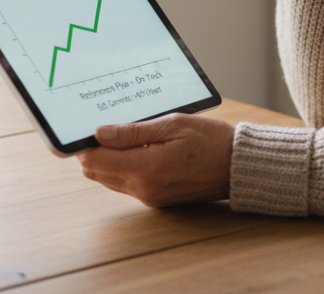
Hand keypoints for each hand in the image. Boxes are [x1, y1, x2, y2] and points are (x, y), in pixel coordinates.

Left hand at [78, 114, 234, 207]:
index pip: (94, 161)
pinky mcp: (157, 199)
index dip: (85, 143)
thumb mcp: (173, 125)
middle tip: (107, 126)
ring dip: (110, 159)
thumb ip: (133, 132)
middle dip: (95, 150)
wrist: (238, 167)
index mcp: (145, 169)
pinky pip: (127, 183)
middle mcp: (143, 188)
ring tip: (126, 134)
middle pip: (97, 172)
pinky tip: (139, 147)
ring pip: (110, 178)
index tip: (86, 125)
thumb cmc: (212, 141)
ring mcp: (149, 197)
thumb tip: (99, 134)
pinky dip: (125, 166)